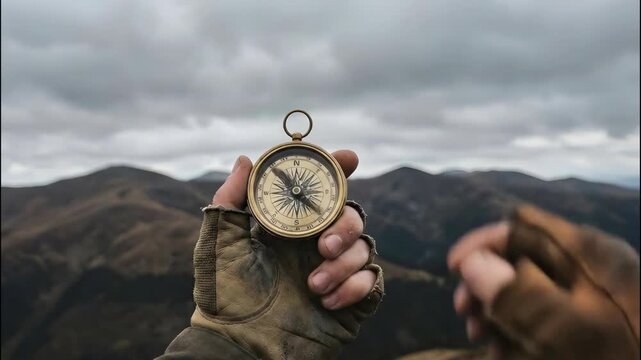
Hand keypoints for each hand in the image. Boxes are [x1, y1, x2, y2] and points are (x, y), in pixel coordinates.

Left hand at [197, 149, 383, 358]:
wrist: (240, 347)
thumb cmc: (223, 297)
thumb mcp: (219, 244)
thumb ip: (229, 200)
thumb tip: (244, 159)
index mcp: (290, 229)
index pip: (321, 192)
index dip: (337, 171)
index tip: (349, 158)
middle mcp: (315, 246)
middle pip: (351, 215)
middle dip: (344, 225)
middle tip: (323, 245)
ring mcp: (334, 272)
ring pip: (365, 247)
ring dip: (343, 263)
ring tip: (313, 285)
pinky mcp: (349, 301)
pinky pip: (373, 280)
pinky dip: (355, 286)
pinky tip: (327, 302)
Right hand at [447, 205, 638, 359]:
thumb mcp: (572, 333)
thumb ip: (520, 294)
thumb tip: (473, 264)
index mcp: (588, 254)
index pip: (520, 225)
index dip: (483, 243)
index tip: (453, 270)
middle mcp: (589, 267)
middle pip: (521, 257)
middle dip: (486, 282)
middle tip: (464, 314)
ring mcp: (592, 296)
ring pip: (529, 289)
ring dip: (499, 309)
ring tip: (482, 338)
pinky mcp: (593, 323)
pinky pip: (546, 316)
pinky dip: (521, 329)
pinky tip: (507, 351)